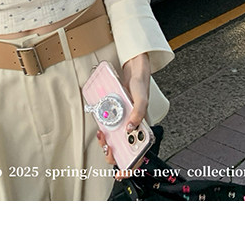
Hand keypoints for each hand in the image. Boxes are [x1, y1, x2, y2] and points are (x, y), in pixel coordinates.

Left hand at [96, 53, 150, 171]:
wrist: (133, 71)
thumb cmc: (141, 85)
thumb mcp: (141, 100)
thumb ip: (138, 114)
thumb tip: (130, 127)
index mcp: (143, 129)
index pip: (139, 153)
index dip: (131, 166)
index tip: (122, 172)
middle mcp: (134, 129)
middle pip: (124, 150)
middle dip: (114, 155)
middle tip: (108, 149)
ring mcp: (124, 123)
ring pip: (115, 141)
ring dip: (107, 143)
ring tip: (102, 137)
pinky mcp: (117, 117)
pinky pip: (110, 129)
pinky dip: (104, 131)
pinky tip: (101, 129)